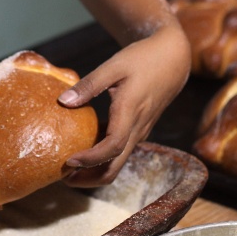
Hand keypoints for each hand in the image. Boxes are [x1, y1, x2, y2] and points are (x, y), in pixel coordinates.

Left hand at [57, 24, 190, 186]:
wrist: (173, 58)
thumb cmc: (143, 58)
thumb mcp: (114, 66)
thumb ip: (88, 85)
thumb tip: (63, 101)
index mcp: (130, 112)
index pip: (112, 147)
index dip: (90, 159)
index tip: (68, 161)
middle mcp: (137, 128)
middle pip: (115, 167)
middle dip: (89, 178)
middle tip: (63, 178)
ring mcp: (140, 131)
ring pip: (118, 162)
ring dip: (95, 171)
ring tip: (69, 169)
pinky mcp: (139, 129)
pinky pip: (121, 151)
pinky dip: (103, 158)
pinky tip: (84, 150)